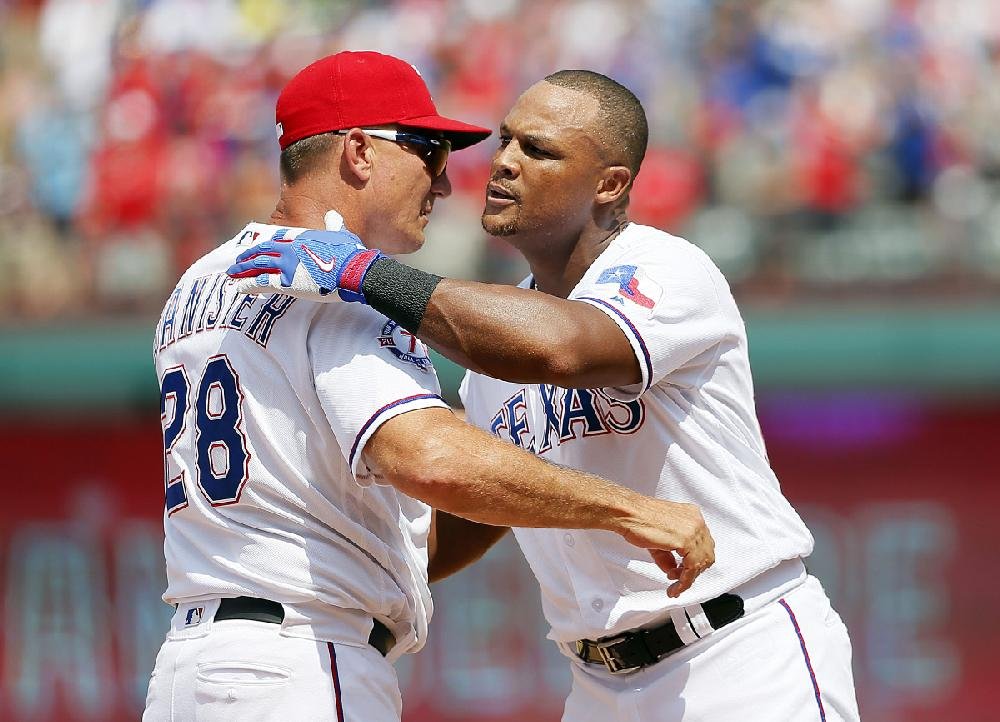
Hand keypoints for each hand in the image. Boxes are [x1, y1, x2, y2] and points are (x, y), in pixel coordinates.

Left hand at [227, 221, 381, 303]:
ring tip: (232, 273)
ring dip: (243, 269)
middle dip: (249, 256)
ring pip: (258, 265)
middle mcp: (291, 249)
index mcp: (303, 237)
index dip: (265, 244)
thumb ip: (334, 225)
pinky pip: (261, 282)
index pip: (278, 239)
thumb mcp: (342, 235)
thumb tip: (333, 215)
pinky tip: (239, 288)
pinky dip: (248, 284)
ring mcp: (287, 265)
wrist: (352, 271)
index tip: (257, 247)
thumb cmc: (351, 254)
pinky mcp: (287, 282)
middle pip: (263, 250)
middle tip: (239, 260)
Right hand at [616, 499, 714, 597]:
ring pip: (701, 563)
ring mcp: (693, 530)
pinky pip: (691, 568)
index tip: (682, 573)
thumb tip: (673, 570)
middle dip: (693, 572)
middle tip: (678, 580)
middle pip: (706, 555)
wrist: (627, 513)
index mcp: (692, 517)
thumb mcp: (660, 539)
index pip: (703, 545)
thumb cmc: (638, 519)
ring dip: (688, 579)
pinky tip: (675, 586)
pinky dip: (685, 581)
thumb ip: (670, 555)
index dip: (695, 562)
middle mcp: (696, 521)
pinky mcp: (686, 540)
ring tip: (675, 585)